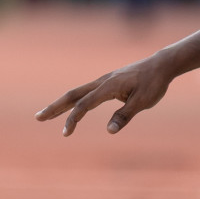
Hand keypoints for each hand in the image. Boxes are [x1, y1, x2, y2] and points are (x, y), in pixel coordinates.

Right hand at [36, 54, 175, 135]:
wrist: (161, 65)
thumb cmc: (154, 83)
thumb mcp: (143, 102)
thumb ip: (125, 115)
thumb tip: (109, 131)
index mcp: (108, 87)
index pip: (85, 105)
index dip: (73, 119)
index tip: (66, 134)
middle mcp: (102, 82)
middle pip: (73, 95)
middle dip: (55, 108)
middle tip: (38, 118)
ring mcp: (104, 81)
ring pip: (78, 93)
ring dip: (62, 104)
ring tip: (47, 114)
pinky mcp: (108, 83)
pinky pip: (86, 92)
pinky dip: (75, 101)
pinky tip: (72, 108)